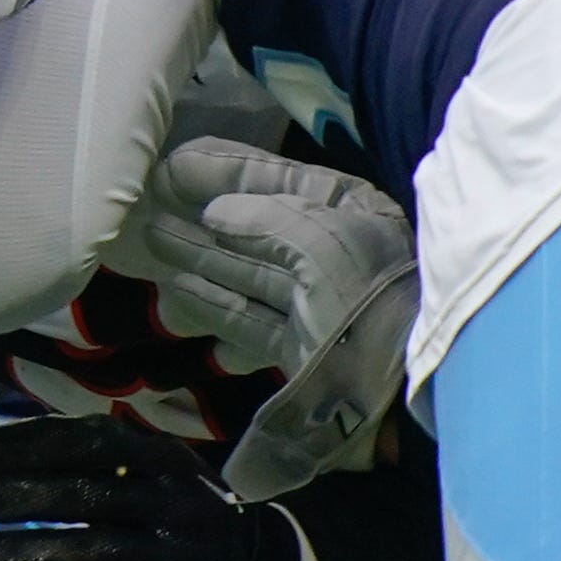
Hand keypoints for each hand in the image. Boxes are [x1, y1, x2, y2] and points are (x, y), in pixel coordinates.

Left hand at [0, 414, 299, 560]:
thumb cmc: (178, 512)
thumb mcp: (153, 468)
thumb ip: (91, 458)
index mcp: (163, 458)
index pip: (89, 442)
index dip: (29, 445)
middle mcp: (175, 503)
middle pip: (83, 494)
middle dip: (11, 497)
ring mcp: (180, 559)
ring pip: (93, 548)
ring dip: (25, 548)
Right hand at [141, 137, 417, 498]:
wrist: (407, 394)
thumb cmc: (365, 298)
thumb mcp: (321, 242)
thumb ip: (264, 219)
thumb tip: (215, 213)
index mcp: (350, 214)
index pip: (277, 181)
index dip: (224, 171)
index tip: (174, 166)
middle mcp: (335, 253)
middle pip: (254, 228)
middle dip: (202, 218)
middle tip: (153, 205)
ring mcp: (318, 304)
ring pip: (247, 273)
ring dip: (199, 258)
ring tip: (156, 242)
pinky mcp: (303, 349)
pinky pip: (249, 318)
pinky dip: (213, 305)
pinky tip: (178, 296)